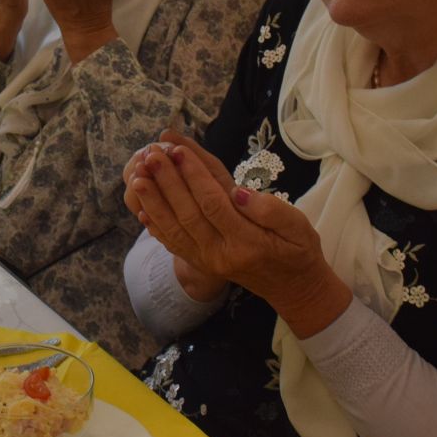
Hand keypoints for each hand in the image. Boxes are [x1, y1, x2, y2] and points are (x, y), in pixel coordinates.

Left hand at [128, 131, 347, 335]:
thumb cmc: (298, 250)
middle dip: (167, 181)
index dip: (194, 176)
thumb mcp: (299, 226)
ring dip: (153, 200)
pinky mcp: (200, 263)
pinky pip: (172, 244)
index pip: (214, 204)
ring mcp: (207, 261)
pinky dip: (154, 225)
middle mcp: (221, 255)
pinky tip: (140, 207)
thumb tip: (238, 193)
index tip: (179, 149)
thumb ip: (270, 210)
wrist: (293, 287)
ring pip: (174, 228)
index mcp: (248, 243)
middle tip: (152, 153)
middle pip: (187, 214)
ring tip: (138, 173)